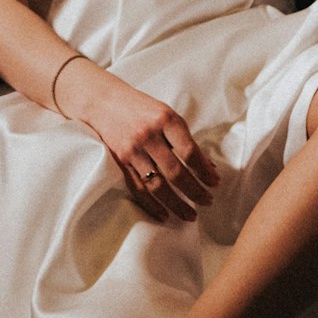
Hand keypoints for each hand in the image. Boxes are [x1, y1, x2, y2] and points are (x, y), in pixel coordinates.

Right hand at [58, 61, 219, 222]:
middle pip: (176, 172)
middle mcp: (149, 135)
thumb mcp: (166, 115)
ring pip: (157, 185)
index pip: (189, 152)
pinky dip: (152, 205)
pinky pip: (138, 189)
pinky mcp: (121, 162)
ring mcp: (133, 150)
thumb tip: (208, 166)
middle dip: (195, 191)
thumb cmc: (141, 108)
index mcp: (165, 119)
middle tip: (208, 202)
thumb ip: (185, 139)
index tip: (215, 183)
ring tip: (190, 215)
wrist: (103, 101)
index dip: (204, 171)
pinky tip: (164, 215)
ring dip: (176, 204)